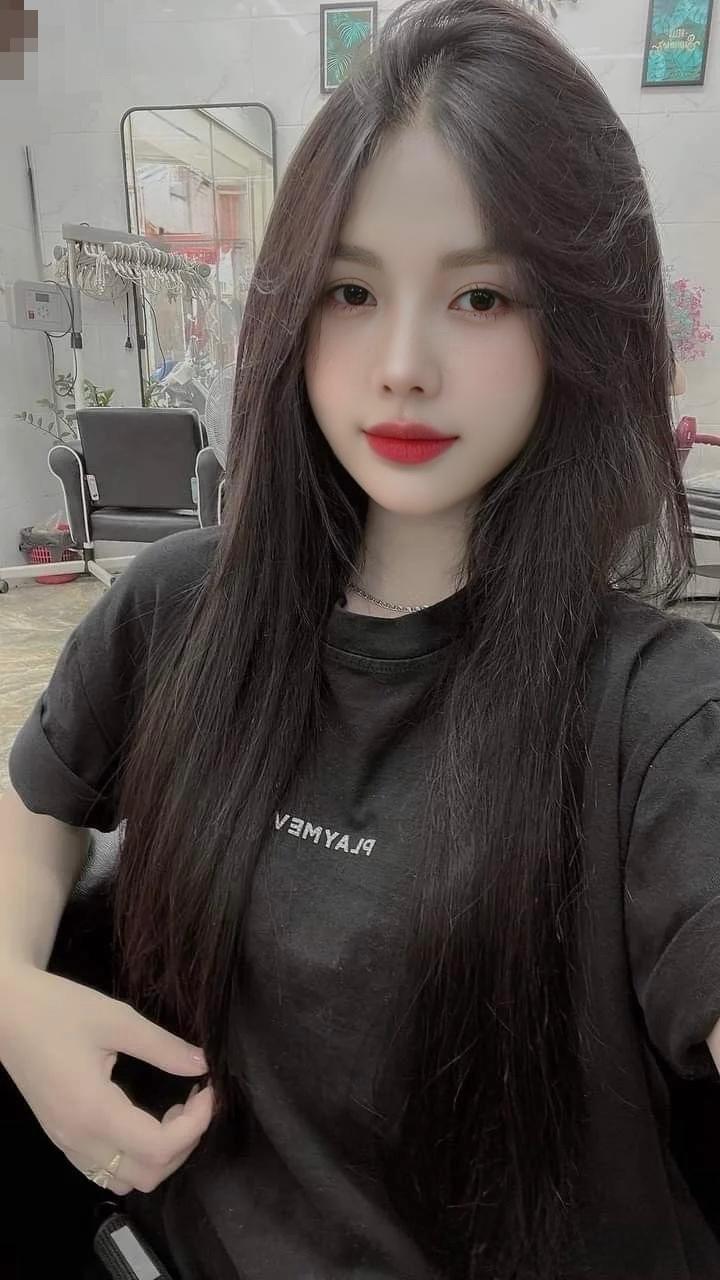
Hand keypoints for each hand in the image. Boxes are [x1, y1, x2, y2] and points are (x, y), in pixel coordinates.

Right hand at [0, 965, 213, 1194]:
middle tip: (195, 1100)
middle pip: (148, 1176)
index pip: (159, 1148)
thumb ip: (163, 1046)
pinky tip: (145, 1118)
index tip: (208, 1089)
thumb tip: (203, 1064)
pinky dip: (135, 1156)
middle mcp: (78, 1138)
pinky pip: (105, 1170)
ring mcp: (67, 1143)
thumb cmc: (56, 1008)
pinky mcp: (61, 1137)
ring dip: (160, 1156)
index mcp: (93, 1111)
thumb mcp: (116, 1018)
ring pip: (126, 1180)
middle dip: (184, 1143)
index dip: (196, 1124)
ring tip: (172, 1112)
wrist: (5, 1011)